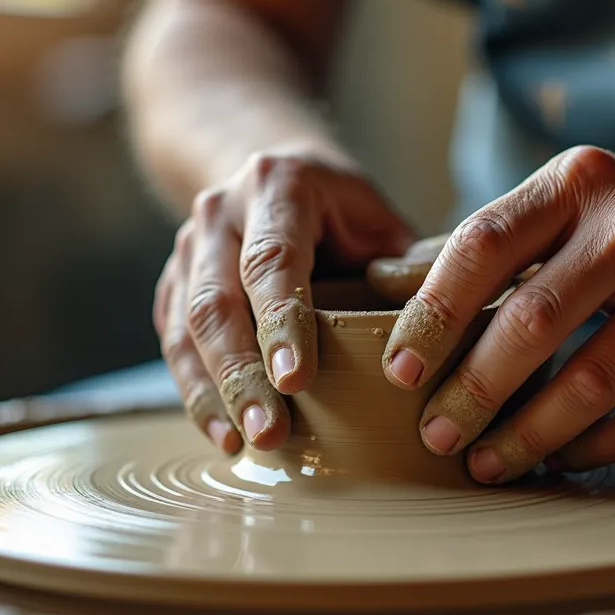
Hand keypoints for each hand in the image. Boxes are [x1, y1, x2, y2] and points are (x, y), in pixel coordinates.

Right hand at [155, 151, 413, 452]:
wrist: (272, 171)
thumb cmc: (340, 209)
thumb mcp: (379, 217)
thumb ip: (405, 267)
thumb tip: (442, 333)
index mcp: (278, 187)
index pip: (272, 258)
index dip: (281, 320)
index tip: (295, 380)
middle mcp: (220, 212)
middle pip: (217, 299)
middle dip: (242, 372)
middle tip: (269, 431)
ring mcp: (187, 247)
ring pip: (186, 325)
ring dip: (214, 391)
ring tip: (242, 442)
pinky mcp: (172, 283)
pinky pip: (174, 341)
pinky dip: (196, 392)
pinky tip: (223, 432)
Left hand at [381, 146, 614, 482]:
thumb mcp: (581, 198)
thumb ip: (504, 240)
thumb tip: (394, 293)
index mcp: (582, 183)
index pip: (484, 244)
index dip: (432, 314)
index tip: (399, 370)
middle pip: (531, 322)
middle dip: (470, 390)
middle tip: (435, 433)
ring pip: (587, 383)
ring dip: (524, 435)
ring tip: (484, 462)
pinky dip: (590, 447)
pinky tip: (557, 459)